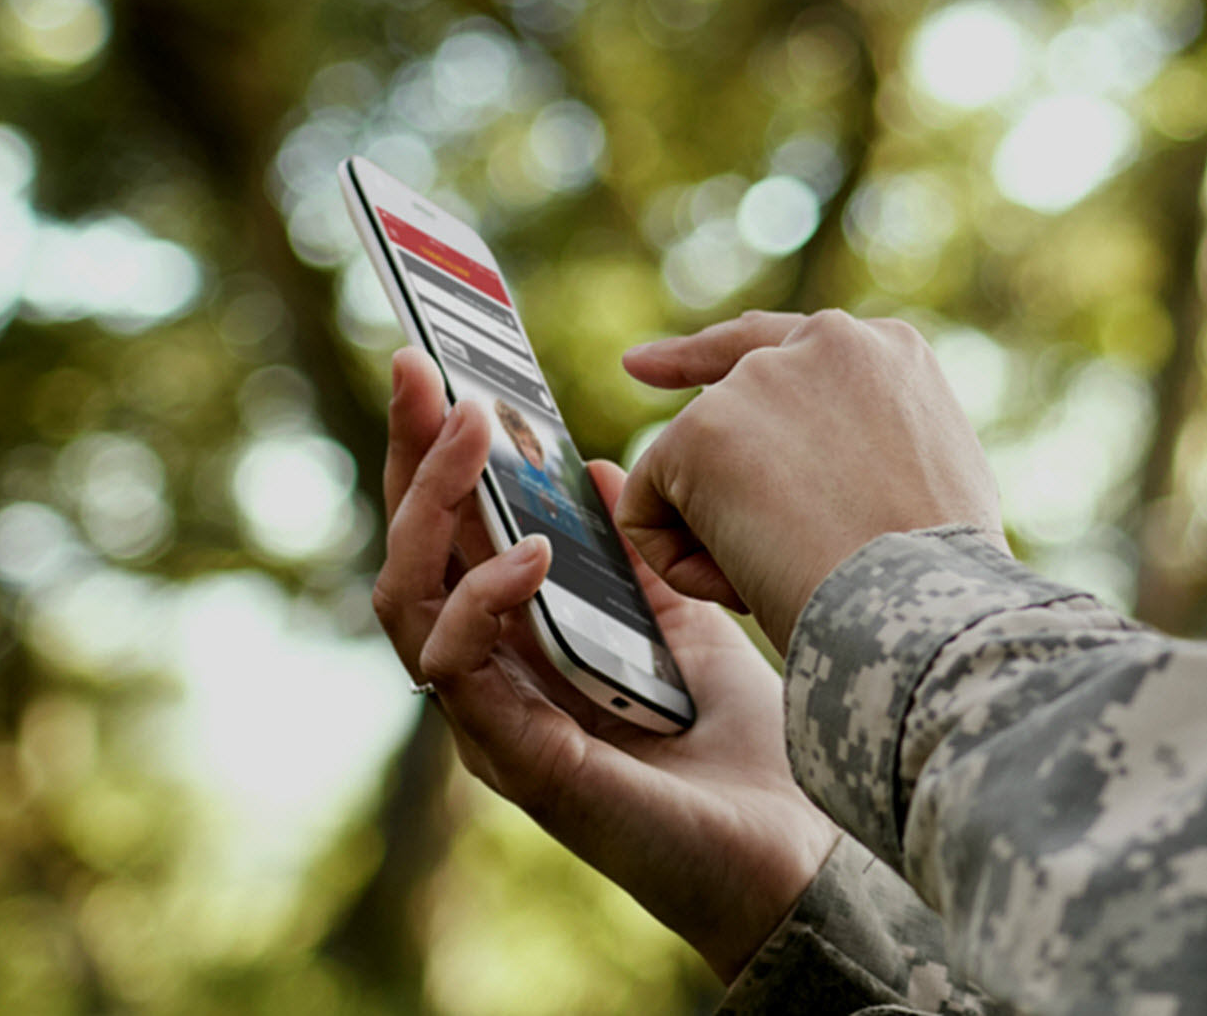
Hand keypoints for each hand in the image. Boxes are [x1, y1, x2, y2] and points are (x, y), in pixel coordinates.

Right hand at [370, 351, 838, 980]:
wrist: (799, 845)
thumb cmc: (743, 743)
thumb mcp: (690, 622)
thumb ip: (641, 558)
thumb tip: (607, 469)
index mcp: (526, 641)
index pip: (457, 531)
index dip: (436, 452)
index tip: (436, 362)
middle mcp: (495, 679)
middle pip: (411, 556)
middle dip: (410, 458)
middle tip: (423, 372)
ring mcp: (498, 722)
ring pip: (407, 607)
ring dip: (432, 512)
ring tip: (474, 439)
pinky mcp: (525, 764)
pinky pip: (461, 677)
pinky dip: (484, 606)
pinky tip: (531, 556)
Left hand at [617, 310, 1003, 651]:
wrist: (922, 604)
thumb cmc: (939, 573)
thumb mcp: (926, 471)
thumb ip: (873, 439)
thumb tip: (826, 470)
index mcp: (886, 349)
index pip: (779, 341)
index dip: (707, 358)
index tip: (644, 366)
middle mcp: (823, 340)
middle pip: (724, 399)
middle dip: (707, 461)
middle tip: (717, 495)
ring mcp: (758, 381)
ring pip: (690, 468)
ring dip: (722, 535)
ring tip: (790, 576)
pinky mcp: (700, 432)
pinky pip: (648, 512)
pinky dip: (680, 565)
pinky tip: (741, 585)